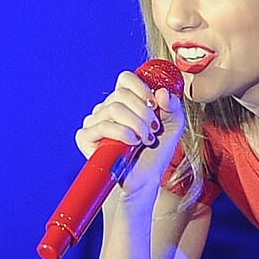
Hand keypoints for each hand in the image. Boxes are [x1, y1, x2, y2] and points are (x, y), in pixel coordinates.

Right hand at [75, 70, 185, 205]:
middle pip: (121, 94)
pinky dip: (122, 133)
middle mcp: (107, 109)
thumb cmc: (155, 152)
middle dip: (144, 112)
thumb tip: (162, 92)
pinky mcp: (85, 138)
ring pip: (114, 109)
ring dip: (136, 125)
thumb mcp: (173, 126)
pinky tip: (132, 143)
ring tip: (145, 139)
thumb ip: (173, 106)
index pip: (125, 79)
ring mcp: (94, 122)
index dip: (141, 87)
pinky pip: (102, 126)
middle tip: (153, 130)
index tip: (154, 104)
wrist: (144, 179)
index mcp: (125, 102)